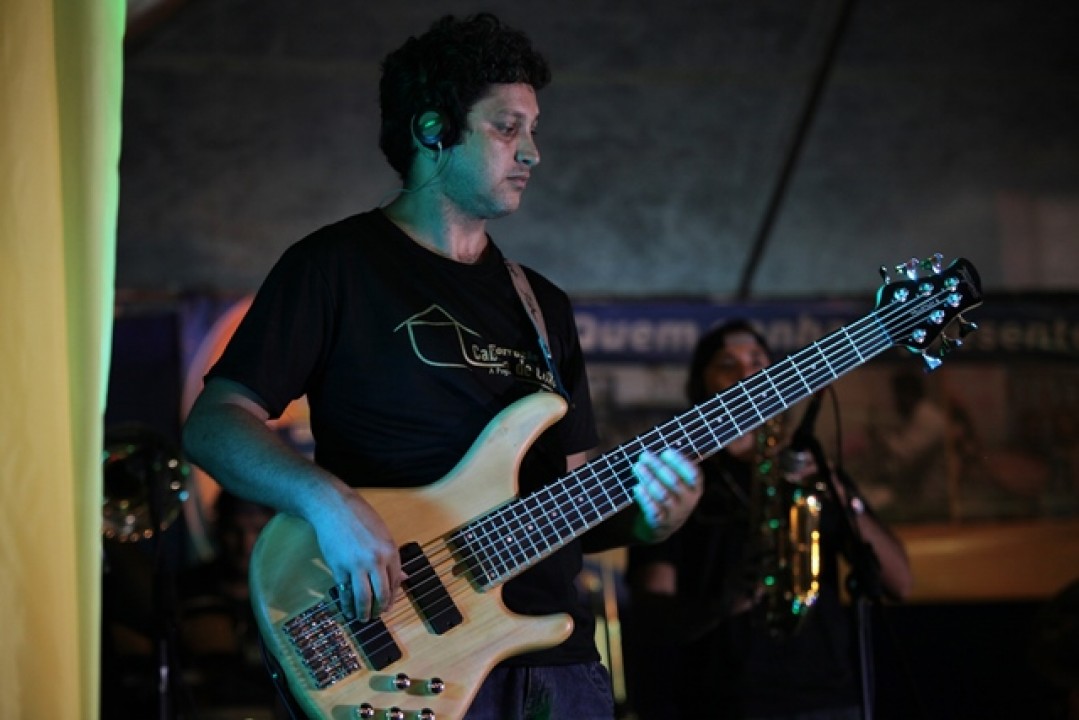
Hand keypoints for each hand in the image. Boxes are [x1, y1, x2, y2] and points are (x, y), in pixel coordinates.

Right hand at [308, 487, 404, 621]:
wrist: (334, 507)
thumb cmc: (359, 516)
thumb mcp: (382, 533)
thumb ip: (391, 556)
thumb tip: (402, 577)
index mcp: (390, 550)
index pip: (395, 581)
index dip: (392, 597)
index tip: (389, 605)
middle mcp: (376, 560)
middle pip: (382, 593)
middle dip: (380, 608)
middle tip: (377, 616)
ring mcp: (357, 565)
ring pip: (364, 597)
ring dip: (364, 612)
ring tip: (363, 619)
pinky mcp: (339, 568)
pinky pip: (345, 592)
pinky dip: (347, 604)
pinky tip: (348, 610)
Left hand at [631, 448, 701, 542]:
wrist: (663, 523)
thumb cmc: (668, 491)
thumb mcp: (676, 479)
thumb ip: (671, 464)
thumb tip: (657, 440)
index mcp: (695, 486)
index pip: (693, 473)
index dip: (679, 462)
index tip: (665, 451)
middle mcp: (688, 500)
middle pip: (674, 481)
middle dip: (658, 466)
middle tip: (644, 455)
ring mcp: (675, 512)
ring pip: (662, 495)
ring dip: (648, 479)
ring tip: (637, 467)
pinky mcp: (661, 522)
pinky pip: (653, 510)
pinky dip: (644, 497)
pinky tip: (637, 487)